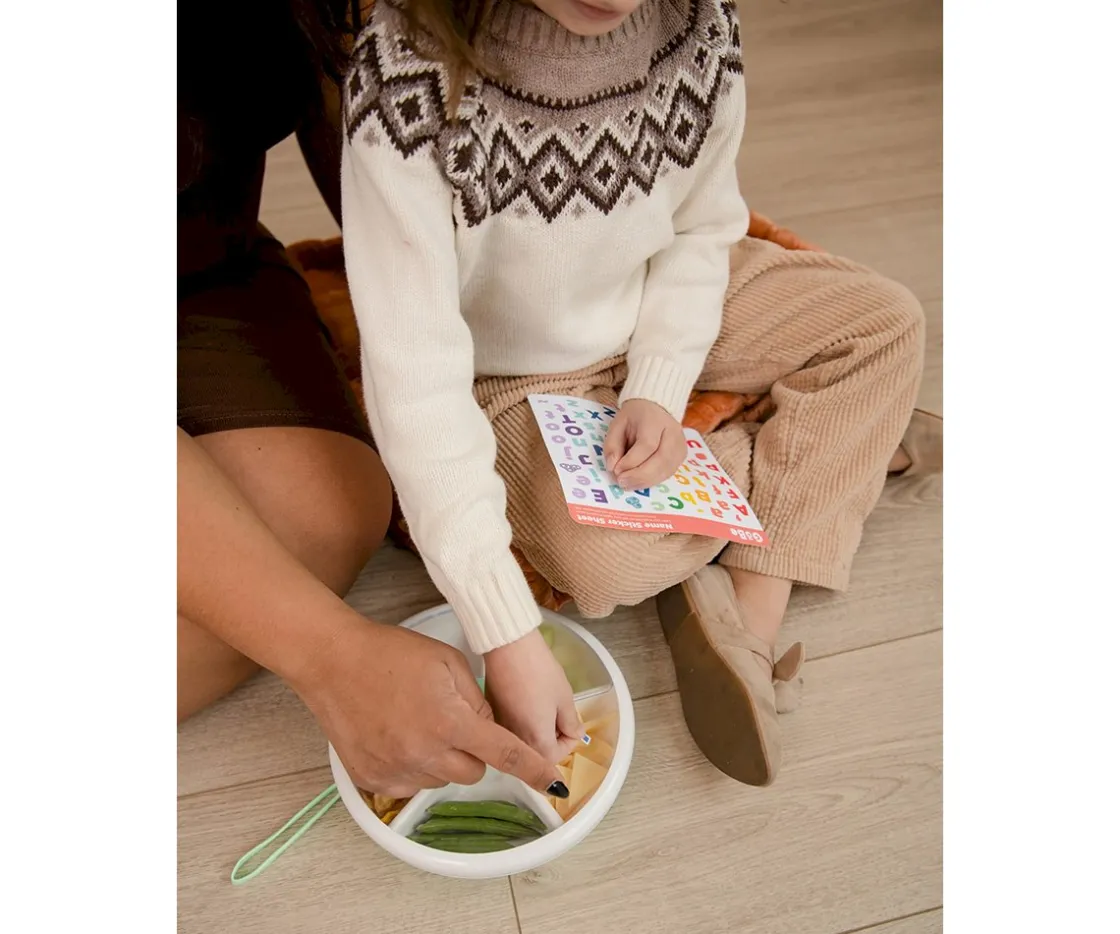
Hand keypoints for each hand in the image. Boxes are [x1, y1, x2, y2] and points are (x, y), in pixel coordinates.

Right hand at [293, 619, 567, 798]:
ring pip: (442, 780)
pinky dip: (415, 766)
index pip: (505, 754)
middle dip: (475, 751)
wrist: (331, 661)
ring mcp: (396, 771)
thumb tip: (489, 729)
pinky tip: (399, 735)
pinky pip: (411, 784)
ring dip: (443, 759)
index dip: (535, 771)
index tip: (554, 785)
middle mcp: (424, 754)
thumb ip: (477, 700)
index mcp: (450, 722)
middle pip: (474, 773)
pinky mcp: (372, 780)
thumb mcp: (447, 662)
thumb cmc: (391, 652)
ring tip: (418, 721)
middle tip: (453, 719)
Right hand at [483, 629, 581, 763]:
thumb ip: (571, 722)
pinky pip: (509, 728)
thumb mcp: (564, 697)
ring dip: (536, 732)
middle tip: (559, 715)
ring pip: (522, 742)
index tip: (571, 724)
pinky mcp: (490, 713)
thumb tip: (575, 733)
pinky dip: (521, 723)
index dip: (568, 742)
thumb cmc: (540, 671)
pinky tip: (526, 702)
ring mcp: (499, 728)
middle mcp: (513, 741)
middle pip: (536, 755)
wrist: (509, 646)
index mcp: (535, 742)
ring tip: (543, 707)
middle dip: (552, 740)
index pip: (555, 759)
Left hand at [603, 398, 687, 489]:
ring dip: (645, 482)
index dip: (631, 461)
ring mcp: (680, 445)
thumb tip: (612, 467)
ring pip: (666, 469)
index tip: (616, 470)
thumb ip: (612, 445)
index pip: (647, 445)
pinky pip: (668, 473)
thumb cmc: (634, 418)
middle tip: (622, 483)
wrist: (655, 409)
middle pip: (661, 460)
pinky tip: (639, 482)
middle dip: (639, 476)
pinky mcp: (682, 456)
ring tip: (628, 485)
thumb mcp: (617, 425)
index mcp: (655, 420)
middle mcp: (673, 432)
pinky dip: (652, 481)